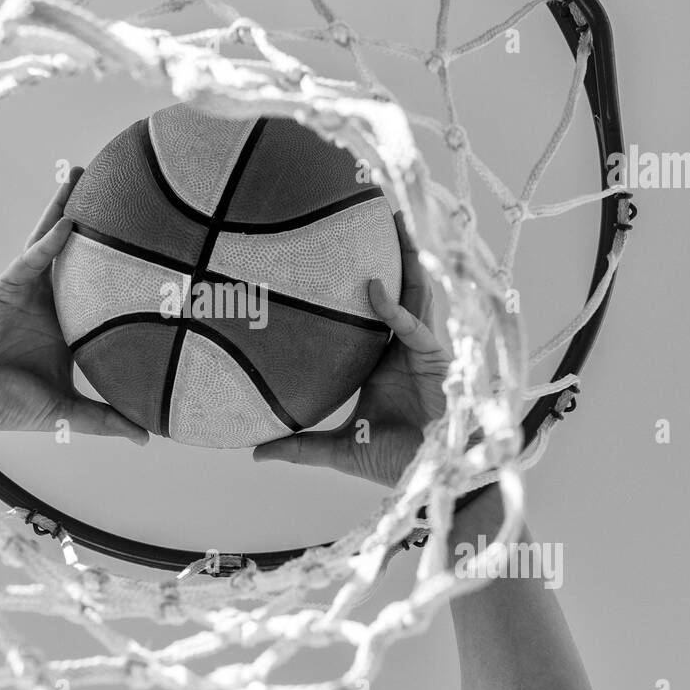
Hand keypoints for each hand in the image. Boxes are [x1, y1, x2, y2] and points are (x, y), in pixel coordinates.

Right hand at [0, 169, 148, 443]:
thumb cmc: (7, 406)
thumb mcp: (67, 410)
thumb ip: (106, 418)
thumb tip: (149, 437)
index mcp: (66, 326)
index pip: (98, 289)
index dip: (118, 267)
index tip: (151, 247)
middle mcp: (48, 303)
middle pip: (77, 254)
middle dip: (94, 222)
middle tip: (120, 190)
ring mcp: (25, 291)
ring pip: (51, 242)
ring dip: (67, 209)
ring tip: (86, 175)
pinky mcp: (3, 288)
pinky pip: (30, 259)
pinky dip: (49, 241)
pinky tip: (69, 220)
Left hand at [253, 211, 448, 486]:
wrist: (432, 479)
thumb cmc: (396, 462)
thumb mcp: (338, 448)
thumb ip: (298, 445)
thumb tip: (253, 452)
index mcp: (380, 359)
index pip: (369, 309)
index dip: (359, 278)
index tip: (333, 250)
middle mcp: (401, 346)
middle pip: (397, 287)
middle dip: (389, 251)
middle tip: (371, 210)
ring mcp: (421, 348)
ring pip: (413, 293)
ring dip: (403, 258)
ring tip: (391, 219)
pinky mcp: (436, 357)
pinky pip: (411, 325)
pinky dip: (391, 307)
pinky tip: (371, 287)